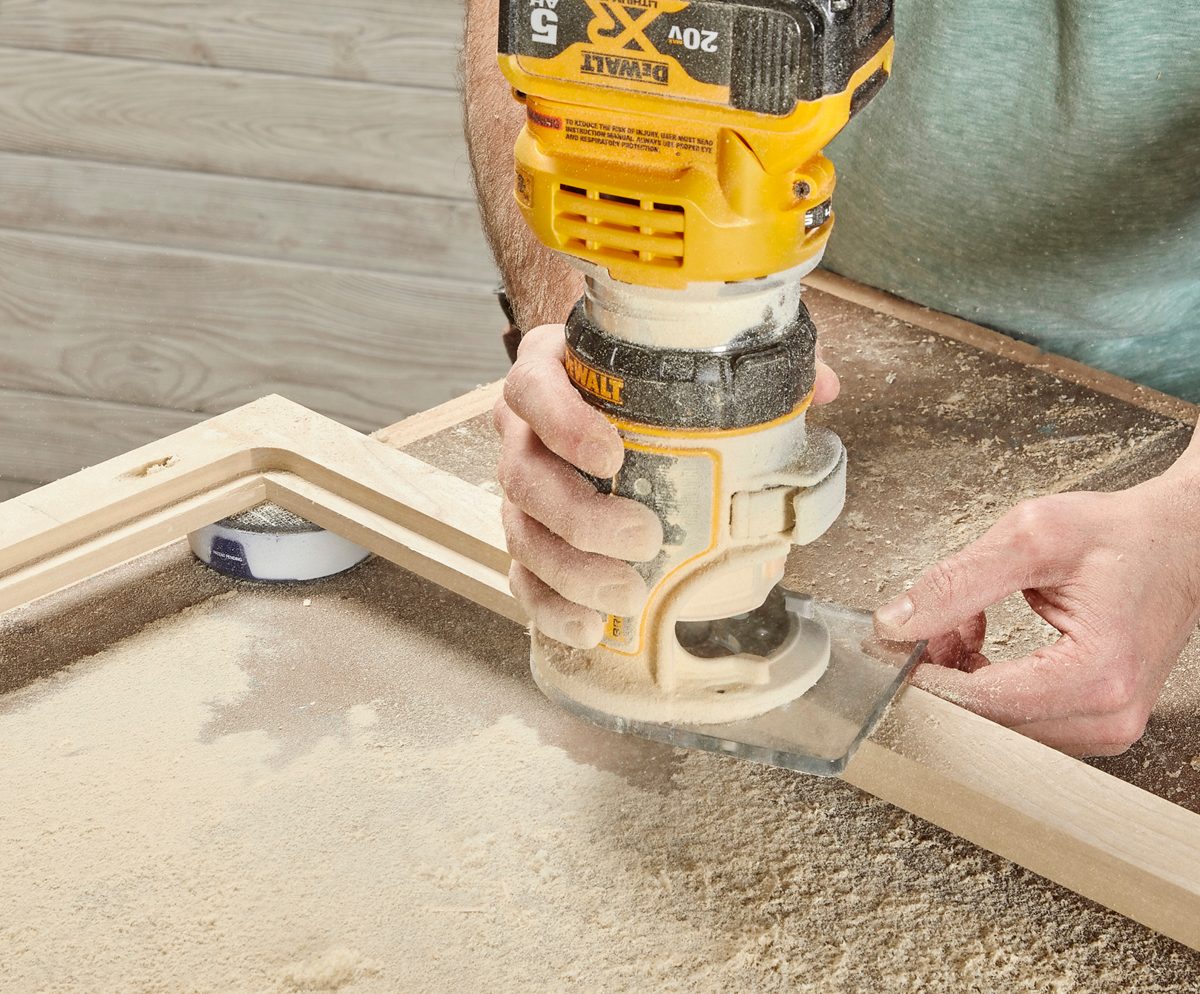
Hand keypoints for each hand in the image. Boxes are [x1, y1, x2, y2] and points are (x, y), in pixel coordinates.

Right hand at [495, 324, 840, 647]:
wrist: (597, 392)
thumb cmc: (640, 377)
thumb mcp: (686, 350)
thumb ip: (749, 360)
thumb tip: (822, 388)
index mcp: (550, 372)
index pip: (533, 388)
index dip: (564, 423)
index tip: (613, 454)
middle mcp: (523, 431)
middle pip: (525, 475)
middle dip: (582, 516)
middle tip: (645, 538)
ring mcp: (520, 488)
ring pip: (521, 533)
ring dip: (572, 571)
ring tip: (627, 594)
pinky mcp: (527, 535)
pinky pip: (522, 576)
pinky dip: (551, 606)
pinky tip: (590, 626)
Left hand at [874, 472, 1199, 756]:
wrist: (1180, 541)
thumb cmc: (1121, 536)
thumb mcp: (1031, 537)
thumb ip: (957, 581)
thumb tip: (896, 622)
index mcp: (1097, 675)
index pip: (981, 701)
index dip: (925, 675)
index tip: (894, 644)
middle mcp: (1108, 716)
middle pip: (986, 721)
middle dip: (943, 673)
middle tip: (933, 623)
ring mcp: (1106, 726)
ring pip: (997, 724)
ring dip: (963, 678)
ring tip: (963, 621)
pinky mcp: (1096, 721)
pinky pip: (1018, 719)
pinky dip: (986, 682)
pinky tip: (979, 641)